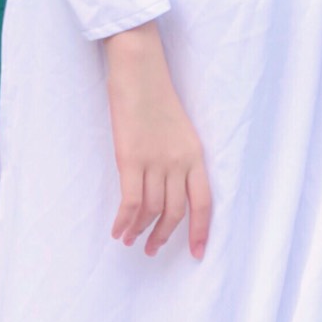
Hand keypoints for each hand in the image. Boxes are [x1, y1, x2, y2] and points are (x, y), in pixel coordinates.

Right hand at [104, 23, 211, 260]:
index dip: (201, 230)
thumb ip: (178, 157)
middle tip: (152, 249)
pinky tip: (118, 230)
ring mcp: (155, 160)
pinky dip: (124, 221)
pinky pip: (131, 201)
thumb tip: (167, 188)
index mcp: (195, 153)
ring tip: (130, 240)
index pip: (204, 201)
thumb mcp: (178, 128)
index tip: (197, 253)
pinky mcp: (130, 158)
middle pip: (175, 211)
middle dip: (164, 235)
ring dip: (140, 230)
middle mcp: (179, 161)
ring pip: (152, 210)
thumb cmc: (156, 94)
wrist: (139, 68)